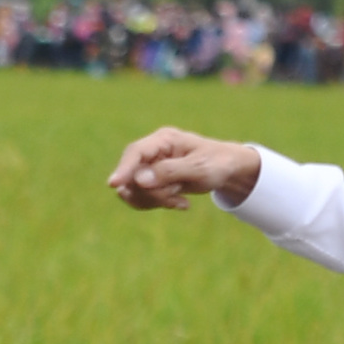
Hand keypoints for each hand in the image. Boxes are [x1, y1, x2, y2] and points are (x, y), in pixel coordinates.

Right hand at [108, 128, 260, 210]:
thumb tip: (138, 179)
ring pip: (137, 190)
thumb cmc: (218, 163)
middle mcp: (154, 152)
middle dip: (153, 192)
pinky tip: (182, 203)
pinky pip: (144, 198)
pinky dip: (161, 204)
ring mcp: (152, 167)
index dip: (123, 168)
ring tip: (181, 197)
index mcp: (164, 140)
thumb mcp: (199, 168)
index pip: (136, 152)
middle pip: (133, 175)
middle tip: (177, 193)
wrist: (229, 170)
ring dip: (158, 199)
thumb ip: (169, 172)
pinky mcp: (154, 181)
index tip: (114, 184)